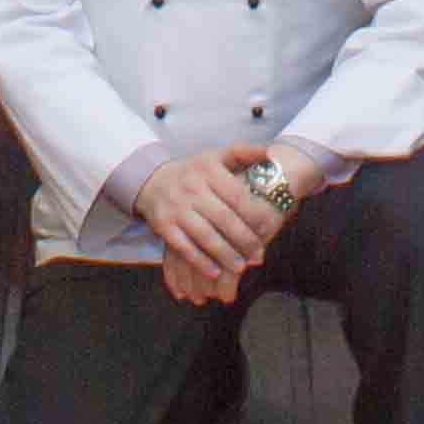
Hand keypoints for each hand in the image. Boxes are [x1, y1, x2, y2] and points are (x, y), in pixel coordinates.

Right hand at [132, 146, 283, 305]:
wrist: (152, 180)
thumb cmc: (194, 171)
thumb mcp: (216, 156)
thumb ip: (243, 152)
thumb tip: (271, 151)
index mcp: (208, 169)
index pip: (236, 194)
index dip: (254, 213)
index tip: (269, 228)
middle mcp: (192, 188)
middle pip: (223, 218)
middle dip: (244, 239)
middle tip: (259, 255)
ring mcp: (176, 208)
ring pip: (205, 235)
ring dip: (225, 254)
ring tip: (241, 268)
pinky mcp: (164, 226)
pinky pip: (184, 247)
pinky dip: (200, 261)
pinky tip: (215, 272)